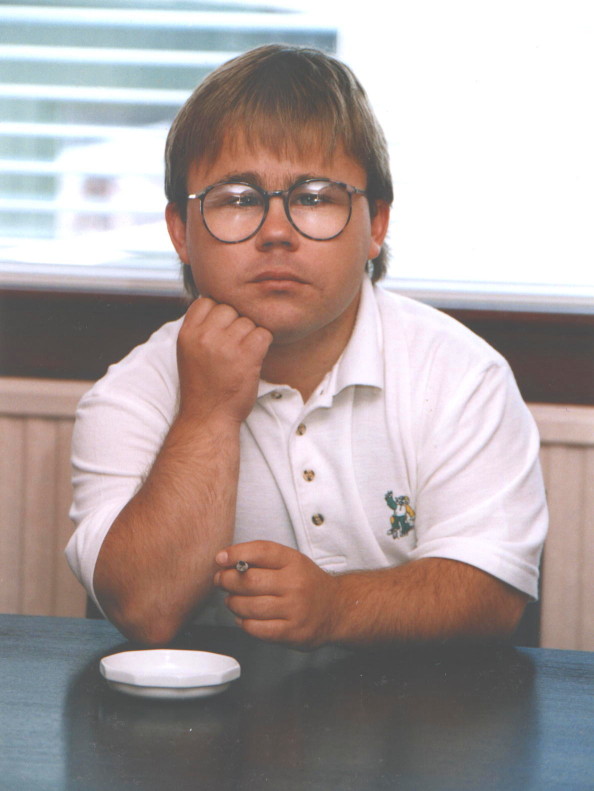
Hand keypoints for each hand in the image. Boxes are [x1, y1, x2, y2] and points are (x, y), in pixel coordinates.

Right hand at [177, 298, 271, 423]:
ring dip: (250, 336)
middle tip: (233, 347)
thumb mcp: (189, 352)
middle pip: (230, 308)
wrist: (208, 417)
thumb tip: (218, 302)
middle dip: (235, 324)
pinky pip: (264, 333)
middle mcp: (205, 336)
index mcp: (187, 333)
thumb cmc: (201, 386)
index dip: (218, 312)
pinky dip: (263, 344)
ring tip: (241, 357)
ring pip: (248, 321)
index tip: (221, 331)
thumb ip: (199, 327)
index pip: (207, 300)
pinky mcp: (247, 355)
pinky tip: (254, 358)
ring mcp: (226, 345)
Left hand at [214, 541, 340, 647]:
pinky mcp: (292, 632)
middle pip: (249, 580)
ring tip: (232, 600)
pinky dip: (243, 622)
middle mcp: (295, 584)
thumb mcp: (292, 562)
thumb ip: (263, 558)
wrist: (336, 608)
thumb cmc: (307, 584)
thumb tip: (226, 560)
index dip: (236, 553)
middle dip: (227, 580)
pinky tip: (244, 617)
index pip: (261, 551)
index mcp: (294, 562)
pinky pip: (256, 628)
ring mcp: (294, 609)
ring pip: (249, 606)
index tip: (221, 558)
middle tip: (221, 581)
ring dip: (232, 603)